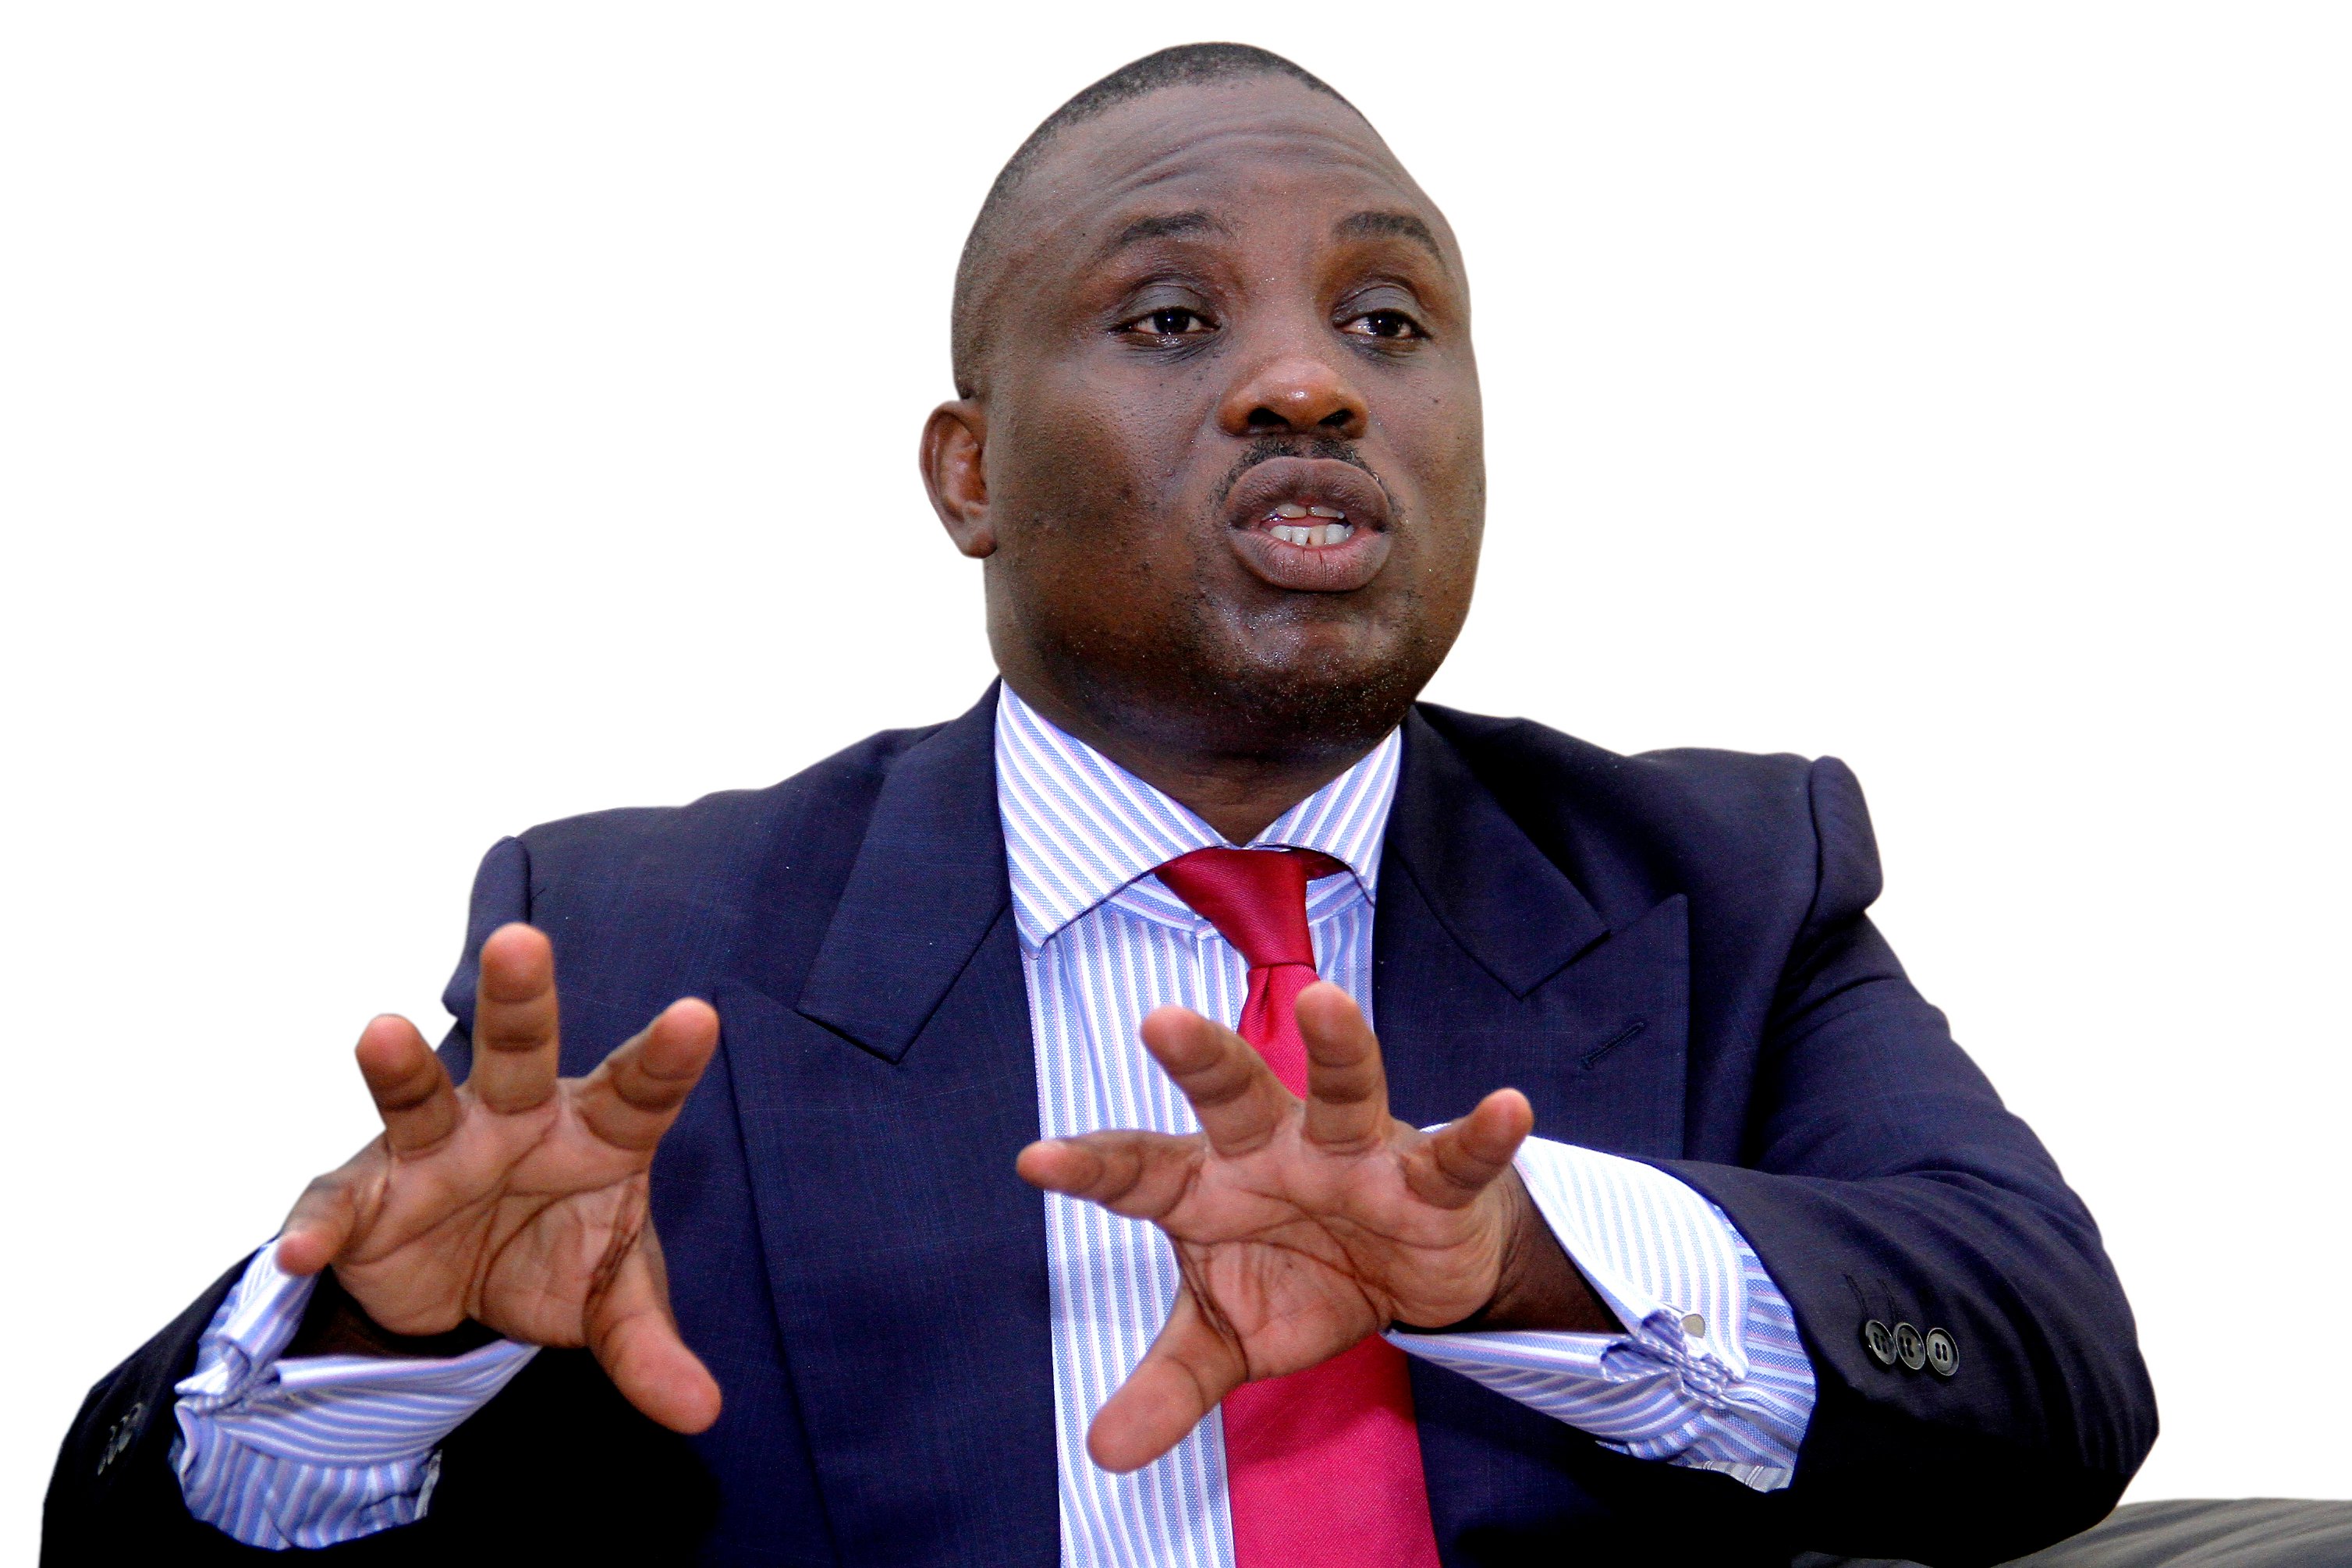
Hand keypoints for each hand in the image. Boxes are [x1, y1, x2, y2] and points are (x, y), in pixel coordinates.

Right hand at [276, 922, 722, 1433]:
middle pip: (521, 1050)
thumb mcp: (610, 1306)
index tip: (700, 1016)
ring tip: (380, 1031)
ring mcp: (436, 1150)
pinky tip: (304, 1249)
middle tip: (521, 940)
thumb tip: (700, 1413)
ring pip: (420, 1095)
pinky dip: (320, 1227)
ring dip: (399, 1067)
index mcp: (597, 1130)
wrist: (466, 1298)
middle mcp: (515, 1119)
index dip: (668, 1056)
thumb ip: (650, 1348)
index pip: (641, 1088)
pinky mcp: (367, 1198)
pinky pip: (338, 1208)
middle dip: (520, 998)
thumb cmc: (559, 1256)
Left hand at [1016, 980, 1611, 1472]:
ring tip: (1327, 1002)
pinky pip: (1457, 1155)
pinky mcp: (1431, 1182)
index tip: (1037, 1161)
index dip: (1092, 1167)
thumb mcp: (1229, 1340)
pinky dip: (1484, 1134)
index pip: (1141, 1172)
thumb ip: (1169, 1387)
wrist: (1411, 1279)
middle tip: (1160, 1021)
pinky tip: (1508, 1107)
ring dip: (1339, 1049)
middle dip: (1203, 1059)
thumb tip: (1104, 1455)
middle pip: (1236, 1095)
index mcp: (1212, 1183)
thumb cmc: (1301, 1278)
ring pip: (1346, 1092)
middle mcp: (1279, 1150)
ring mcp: (1358, 1156)